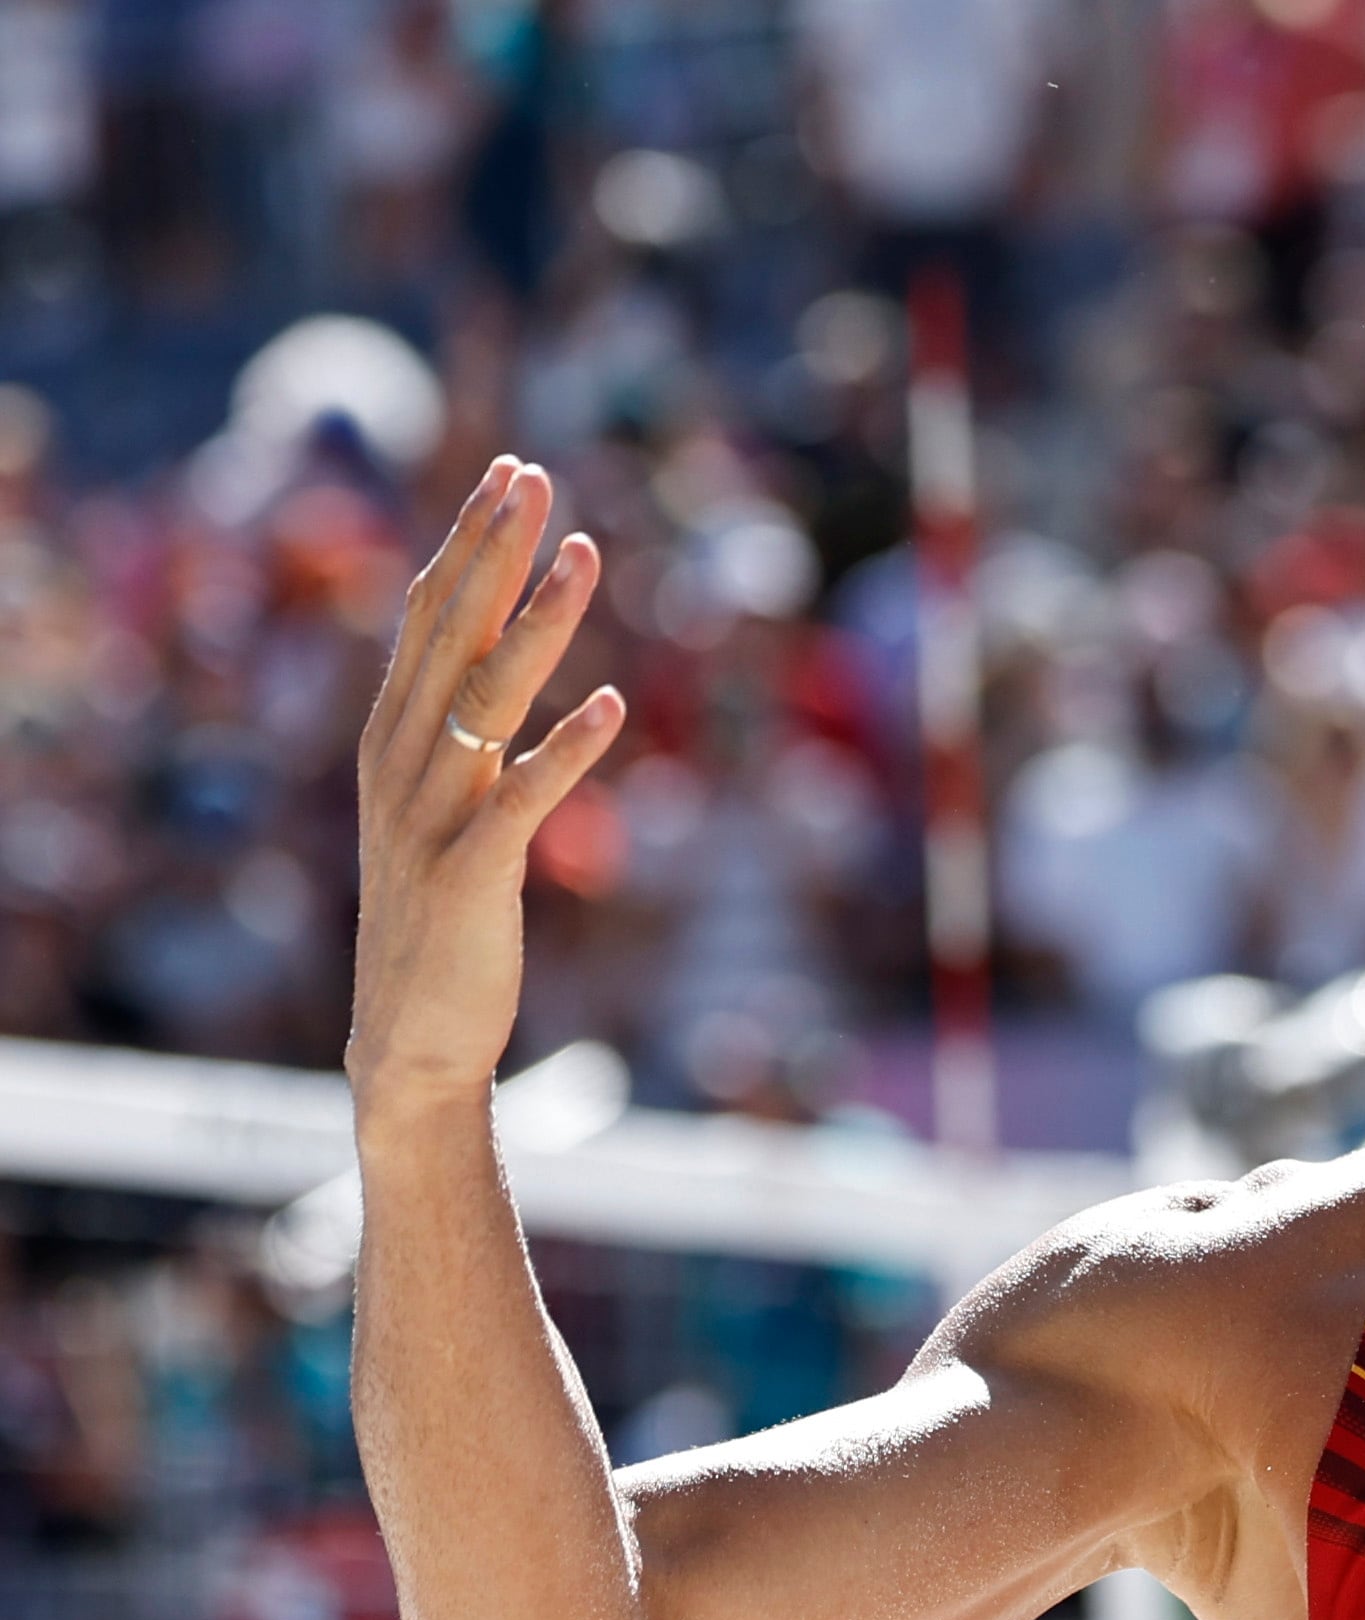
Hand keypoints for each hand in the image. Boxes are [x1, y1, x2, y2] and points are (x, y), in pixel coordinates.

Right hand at [348, 458, 618, 1116]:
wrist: (409, 1039)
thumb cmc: (438, 917)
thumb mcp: (440, 806)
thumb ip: (460, 732)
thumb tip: (501, 657)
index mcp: (393, 739)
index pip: (428, 616)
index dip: (468, 542)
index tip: (511, 473)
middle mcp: (400, 764)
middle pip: (448, 634)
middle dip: (492, 549)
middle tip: (533, 473)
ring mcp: (430, 819)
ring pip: (485, 700)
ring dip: (538, 624)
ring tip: (586, 553)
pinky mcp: (471, 877)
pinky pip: (521, 801)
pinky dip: (564, 752)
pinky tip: (609, 704)